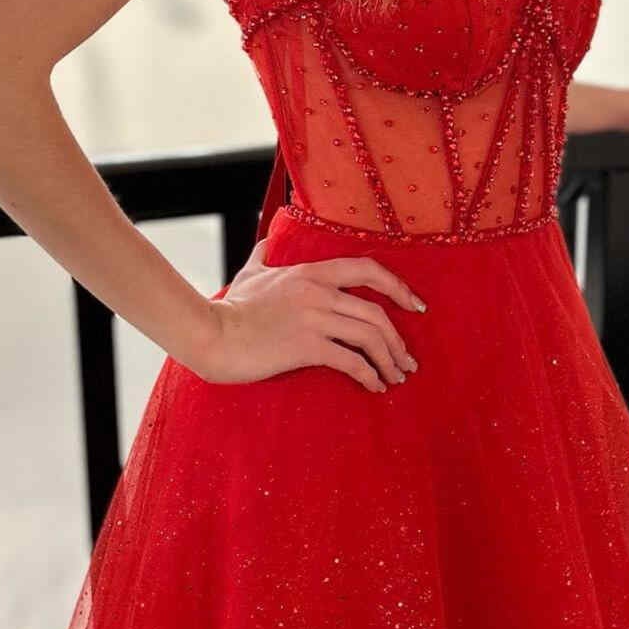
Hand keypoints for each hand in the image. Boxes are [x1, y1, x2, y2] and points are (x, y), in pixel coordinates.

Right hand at [192, 238, 425, 392]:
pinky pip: (351, 361)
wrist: (212, 335)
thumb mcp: (250, 274)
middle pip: (377, 312)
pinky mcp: (307, 346)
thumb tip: (265, 241)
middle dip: (399, 339)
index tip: (416, 306)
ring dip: (390, 360)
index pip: (368, 269)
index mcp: (311, 272)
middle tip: (408, 360)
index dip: (398, 287)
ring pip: (370, 337)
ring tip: (396, 378)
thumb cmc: (230, 308)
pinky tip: (375, 387)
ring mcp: (314, 318)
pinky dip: (369, 375)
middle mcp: (318, 292)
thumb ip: (263, 255)